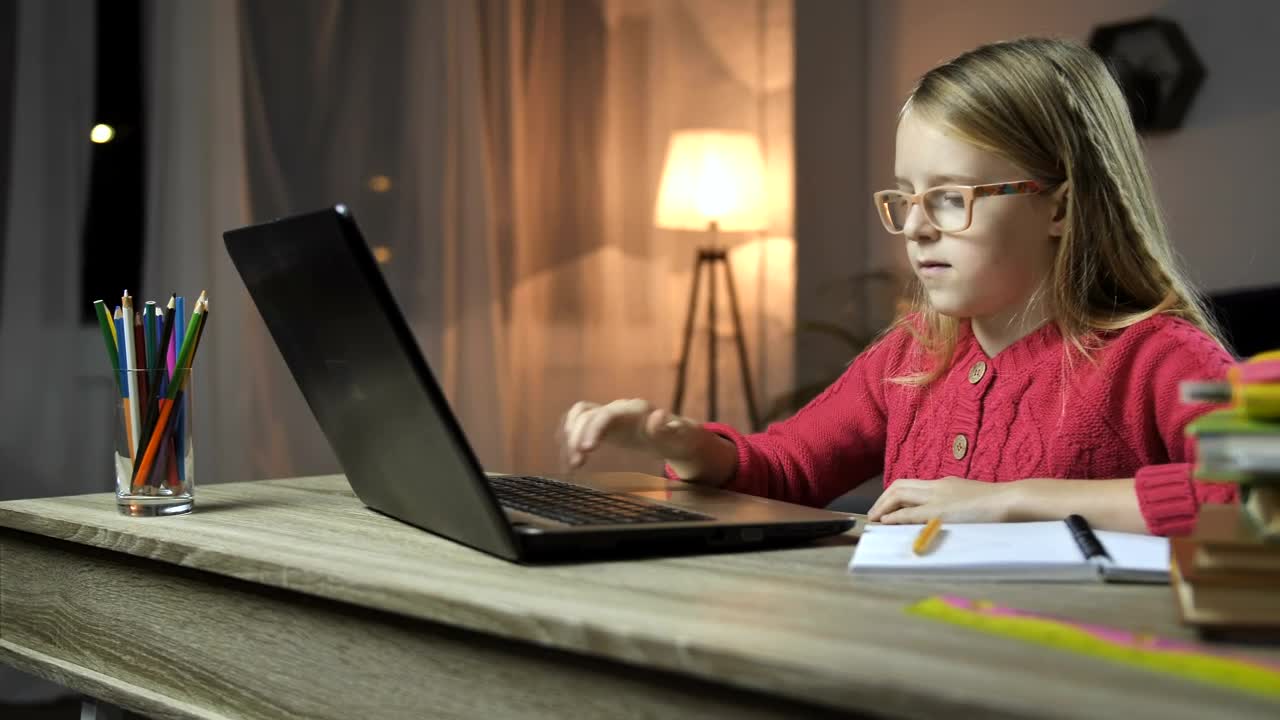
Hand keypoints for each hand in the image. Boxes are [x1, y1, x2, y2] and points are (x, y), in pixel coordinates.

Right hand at [559, 399, 703, 468]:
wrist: (676, 435)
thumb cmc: (679, 437)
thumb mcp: (679, 435)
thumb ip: (668, 427)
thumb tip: (658, 416)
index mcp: (634, 410)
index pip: (606, 415)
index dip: (593, 429)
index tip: (585, 450)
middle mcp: (617, 408)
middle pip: (586, 415)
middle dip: (575, 437)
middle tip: (574, 465)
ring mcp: (608, 414)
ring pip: (578, 417)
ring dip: (568, 438)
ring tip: (569, 465)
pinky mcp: (602, 424)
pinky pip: (578, 424)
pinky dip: (568, 437)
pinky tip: (566, 456)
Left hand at [867, 477, 1017, 523]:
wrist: (1011, 500)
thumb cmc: (998, 505)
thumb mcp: (971, 501)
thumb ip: (956, 505)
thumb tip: (947, 517)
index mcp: (945, 483)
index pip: (911, 485)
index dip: (894, 495)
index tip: (885, 507)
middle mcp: (938, 486)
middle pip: (900, 486)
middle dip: (883, 499)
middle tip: (874, 514)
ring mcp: (938, 497)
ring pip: (900, 494)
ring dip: (883, 507)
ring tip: (874, 519)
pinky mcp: (940, 511)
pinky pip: (909, 513)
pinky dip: (894, 517)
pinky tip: (886, 523)